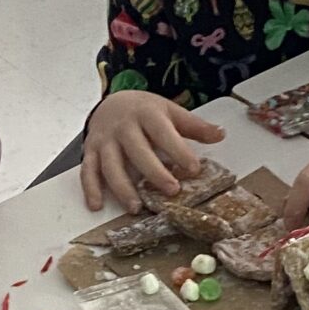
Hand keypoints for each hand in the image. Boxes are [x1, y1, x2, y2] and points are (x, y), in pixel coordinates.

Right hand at [81, 90, 227, 210]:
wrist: (111, 102)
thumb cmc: (145, 111)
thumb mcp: (170, 111)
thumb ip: (194, 126)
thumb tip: (221, 135)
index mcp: (146, 113)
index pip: (164, 133)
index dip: (179, 151)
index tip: (194, 168)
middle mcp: (123, 127)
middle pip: (137, 151)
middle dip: (154, 172)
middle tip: (171, 190)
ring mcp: (104, 140)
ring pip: (111, 165)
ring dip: (122, 187)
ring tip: (136, 207)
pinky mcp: (90, 151)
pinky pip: (87, 171)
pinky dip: (90, 189)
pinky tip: (96, 206)